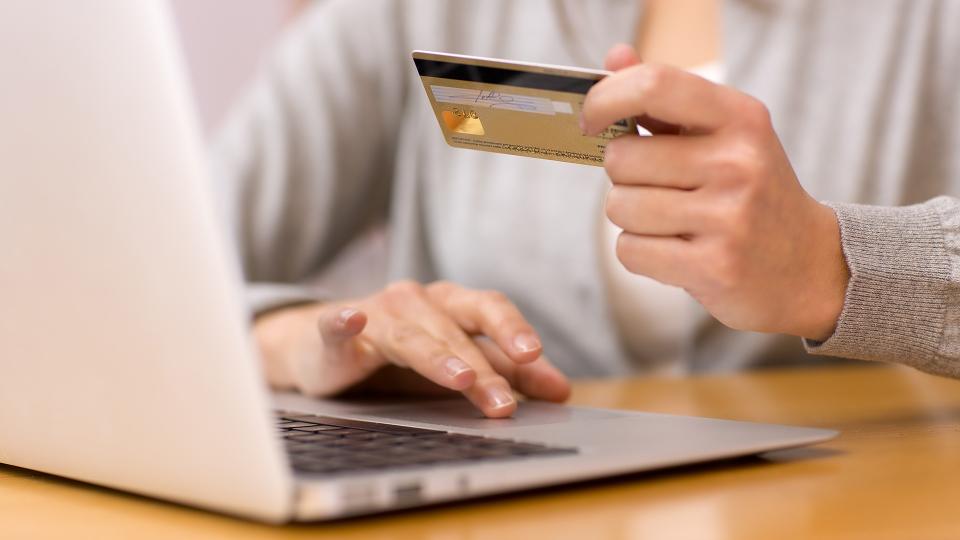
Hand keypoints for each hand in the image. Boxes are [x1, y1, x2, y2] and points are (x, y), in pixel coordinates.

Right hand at [254, 281, 570, 417]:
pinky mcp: (334, 335)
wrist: (325, 348)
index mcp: (451, 305)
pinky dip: (344, 322)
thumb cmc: (399, 356)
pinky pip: (338, 325)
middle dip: (485, 366)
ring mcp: (377, 315)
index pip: (489, 309)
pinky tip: (353, 320)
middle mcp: (418, 303)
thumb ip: (508, 373)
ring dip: (438, 358)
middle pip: (456, 328)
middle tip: (505, 402)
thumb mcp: (459, 364)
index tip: (535, 356)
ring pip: (411, 337)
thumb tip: (561, 390)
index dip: (512, 329)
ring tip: (463, 380)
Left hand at [582, 44, 848, 340]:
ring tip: (672, 221)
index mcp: (739, 117)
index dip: (606, 99)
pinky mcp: (714, 267)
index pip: (653, 85)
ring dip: (631, 218)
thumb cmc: (749, 191)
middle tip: (660, 187)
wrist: (806, 263)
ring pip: (619, 208)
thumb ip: (665, 97)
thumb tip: (615, 56)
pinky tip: (675, 250)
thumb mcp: (723, 135)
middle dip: (624, 176)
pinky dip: (639, 253)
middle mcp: (738, 162)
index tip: (591, 120)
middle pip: (621, 158)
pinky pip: (630, 251)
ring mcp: (729, 217)